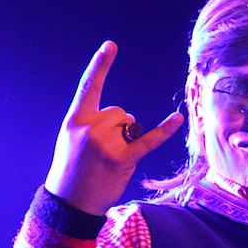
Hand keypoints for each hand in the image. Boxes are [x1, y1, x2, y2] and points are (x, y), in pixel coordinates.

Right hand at [44, 41, 183, 214]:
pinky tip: (178, 119)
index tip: (111, 45)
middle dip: (119, 127)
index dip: (100, 64)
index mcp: (75, 120)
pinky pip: (148, 140)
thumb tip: (125, 117)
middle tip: (104, 152)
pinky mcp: (123, 159)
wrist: (69, 202)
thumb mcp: (71, 139)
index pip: (89, 86)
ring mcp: (106, 144)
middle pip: (120, 111)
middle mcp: (90, 128)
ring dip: (128, 139)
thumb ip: (92, 122)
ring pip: (131, 125)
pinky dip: (164, 130)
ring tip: (110, 160)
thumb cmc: (72, 169)